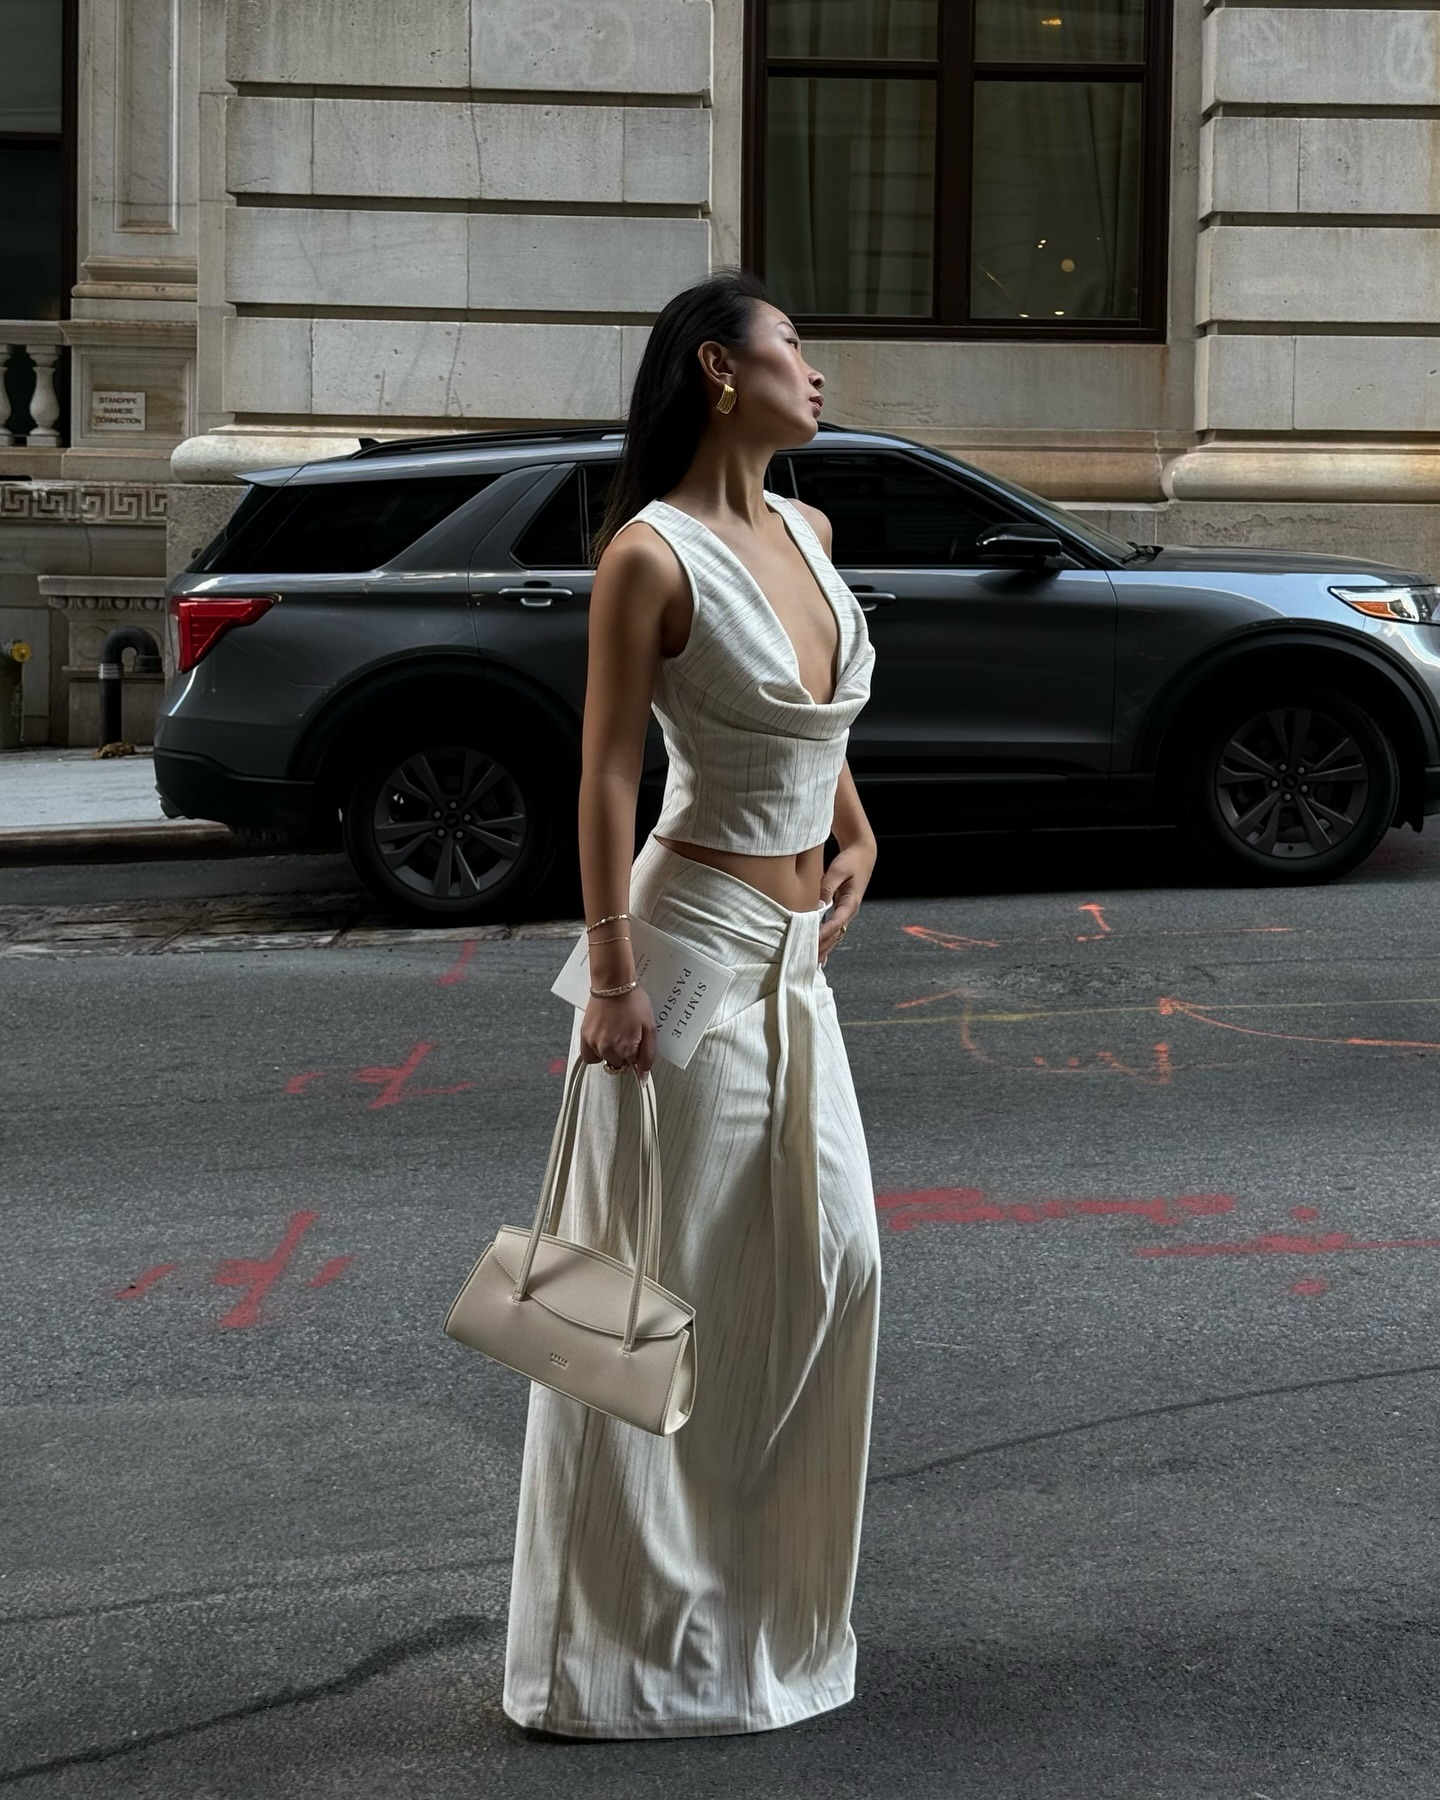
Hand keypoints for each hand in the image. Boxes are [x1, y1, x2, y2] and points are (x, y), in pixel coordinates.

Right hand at [579, 986, 656, 1075]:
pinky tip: (602, 1039)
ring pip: (605, 1060)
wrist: (613, 985)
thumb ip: (648, 1054)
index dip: (637, 1052)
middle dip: (624, 1053)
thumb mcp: (650, 1027)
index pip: (634, 1065)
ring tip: (614, 1032)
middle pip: (619, 1064)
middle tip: (626, 1033)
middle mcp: (608, 1050)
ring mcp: (594, 1044)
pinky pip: (589, 1057)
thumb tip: (643, 1075)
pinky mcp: (584, 1037)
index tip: (637, 1040)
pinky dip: (596, 1052)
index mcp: (626, 1049)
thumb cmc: (633, 1002)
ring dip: (610, 1051)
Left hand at [818, 839, 875, 964]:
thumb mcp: (838, 870)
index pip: (836, 922)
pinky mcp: (842, 910)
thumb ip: (827, 887)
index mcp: (852, 902)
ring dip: (824, 948)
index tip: (811, 941)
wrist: (863, 855)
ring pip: (835, 935)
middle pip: (836, 934)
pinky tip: (821, 955)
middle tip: (808, 960)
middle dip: (822, 947)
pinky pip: (834, 930)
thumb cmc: (851, 861)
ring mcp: (847, 912)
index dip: (823, 933)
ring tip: (812, 963)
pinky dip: (826, 942)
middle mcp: (851, 910)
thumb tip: (817, 905)